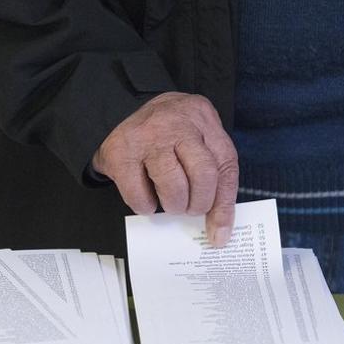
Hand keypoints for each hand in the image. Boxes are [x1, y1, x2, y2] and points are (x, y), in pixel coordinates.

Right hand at [92, 92, 239, 245]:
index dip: (224, 205)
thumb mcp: (195, 139)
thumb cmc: (164, 132)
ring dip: (174, 206)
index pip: (225, 166)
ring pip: (174, 187)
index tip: (220, 232)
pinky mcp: (121, 154)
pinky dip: (146, 206)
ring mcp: (148, 137)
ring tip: (171, 203)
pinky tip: (147, 198)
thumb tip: (218, 226)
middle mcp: (178, 124)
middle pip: (204, 175)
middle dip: (199, 204)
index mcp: (203, 119)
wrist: (118, 111)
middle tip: (191, 209)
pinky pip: (139, 195)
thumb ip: (210, 172)